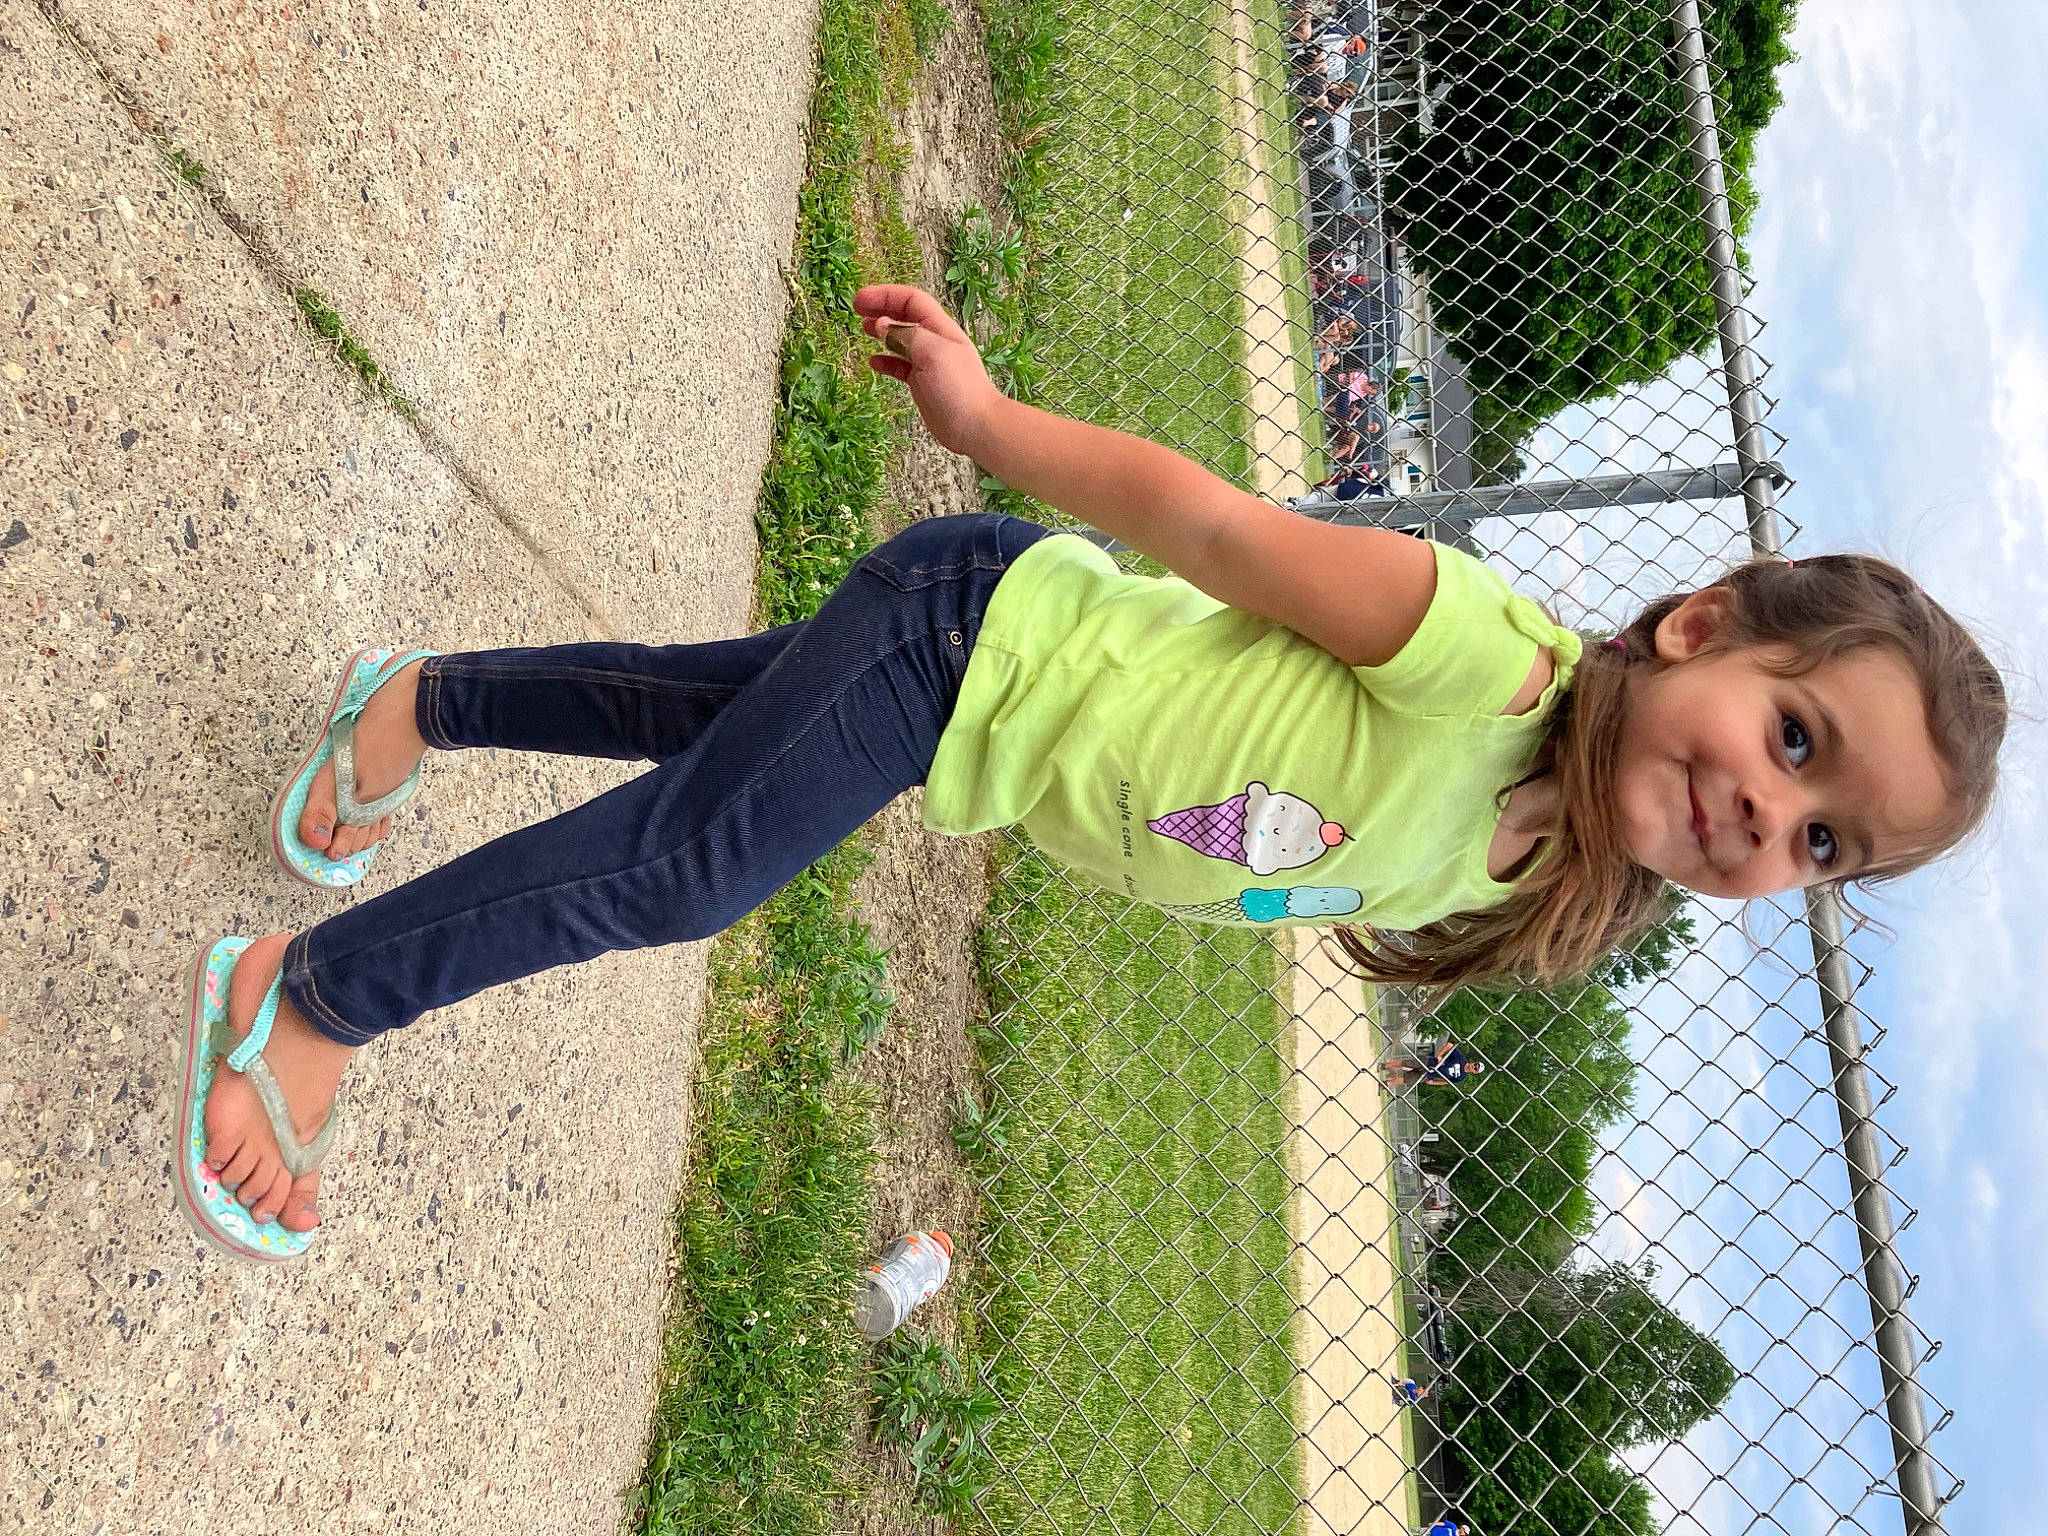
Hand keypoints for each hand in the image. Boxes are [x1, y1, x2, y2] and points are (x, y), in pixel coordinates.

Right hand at [853, 285, 1003, 457]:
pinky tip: (874, 362)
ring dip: (881, 332)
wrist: (975, 426)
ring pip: (900, 339)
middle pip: (904, 315)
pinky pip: (900, 366)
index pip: (911, 300)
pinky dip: (886, 361)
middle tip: (857, 309)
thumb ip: (906, 335)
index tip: (861, 300)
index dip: (885, 295)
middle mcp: (933, 341)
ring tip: (863, 329)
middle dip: (881, 308)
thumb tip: (881, 324)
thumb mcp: (933, 353)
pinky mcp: (922, 382)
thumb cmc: (959, 387)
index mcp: (939, 328)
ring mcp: (927, 362)